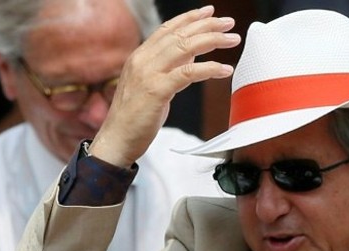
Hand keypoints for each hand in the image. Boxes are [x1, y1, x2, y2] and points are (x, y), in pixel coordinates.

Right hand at [90, 5, 240, 167]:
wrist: (116, 139)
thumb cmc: (135, 116)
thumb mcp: (153, 85)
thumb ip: (169, 68)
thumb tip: (192, 54)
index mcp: (140, 56)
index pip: (168, 29)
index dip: (190, 18)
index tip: (210, 12)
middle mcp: (143, 60)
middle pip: (179, 34)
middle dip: (207, 25)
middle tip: (229, 22)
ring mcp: (148, 74)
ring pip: (185, 48)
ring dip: (212, 40)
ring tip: (232, 39)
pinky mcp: (157, 91)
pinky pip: (188, 73)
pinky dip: (209, 69)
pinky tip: (225, 69)